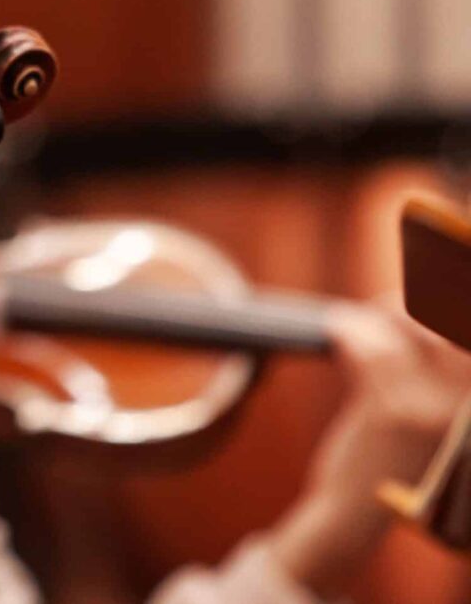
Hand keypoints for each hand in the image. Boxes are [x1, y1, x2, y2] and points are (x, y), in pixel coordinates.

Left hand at [269, 303, 470, 596]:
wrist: (353, 512)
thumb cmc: (388, 458)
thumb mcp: (428, 416)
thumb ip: (433, 368)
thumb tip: (421, 303)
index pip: (470, 341)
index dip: (456, 303)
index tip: (435, 284)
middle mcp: (468, 410)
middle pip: (447, 329)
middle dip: (413, 307)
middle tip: (383, 307)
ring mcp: (433, 411)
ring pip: (402, 335)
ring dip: (373, 321)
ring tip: (352, 325)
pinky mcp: (393, 414)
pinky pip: (371, 351)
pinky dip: (351, 333)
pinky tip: (338, 330)